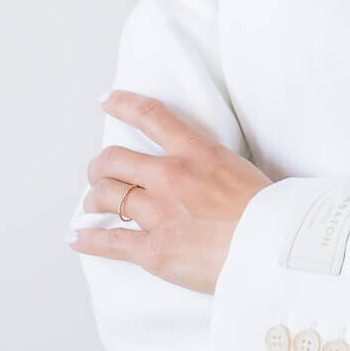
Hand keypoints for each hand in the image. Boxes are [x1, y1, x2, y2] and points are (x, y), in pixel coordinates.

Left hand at [69, 89, 273, 294]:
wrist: (272, 245)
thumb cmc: (266, 210)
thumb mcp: (238, 168)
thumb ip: (209, 164)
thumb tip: (200, 171)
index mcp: (195, 151)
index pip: (149, 116)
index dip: (122, 103)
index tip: (107, 100)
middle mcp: (169, 176)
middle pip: (113, 159)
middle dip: (100, 166)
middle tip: (100, 171)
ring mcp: (158, 213)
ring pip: (105, 197)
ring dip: (94, 200)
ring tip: (94, 204)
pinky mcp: (153, 250)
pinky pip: (109, 242)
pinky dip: (88, 240)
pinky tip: (77, 237)